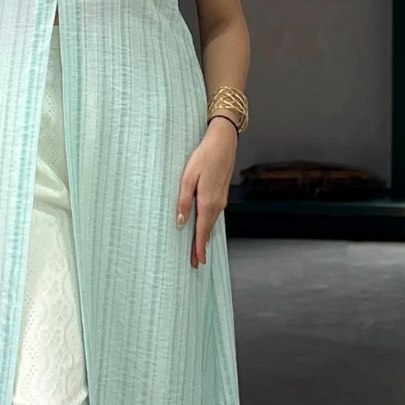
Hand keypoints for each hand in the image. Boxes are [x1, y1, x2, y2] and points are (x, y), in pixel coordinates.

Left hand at [176, 117, 238, 269]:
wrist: (223, 142)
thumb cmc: (204, 156)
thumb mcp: (187, 178)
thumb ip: (183, 201)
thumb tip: (180, 222)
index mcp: (207, 202)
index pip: (202, 231)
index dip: (199, 248)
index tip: (198, 262)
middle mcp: (217, 204)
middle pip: (207, 231)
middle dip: (201, 247)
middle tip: (196, 263)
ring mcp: (221, 200)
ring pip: (212, 223)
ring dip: (205, 237)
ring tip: (198, 250)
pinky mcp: (221, 194)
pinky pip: (214, 215)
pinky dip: (209, 225)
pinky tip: (204, 228)